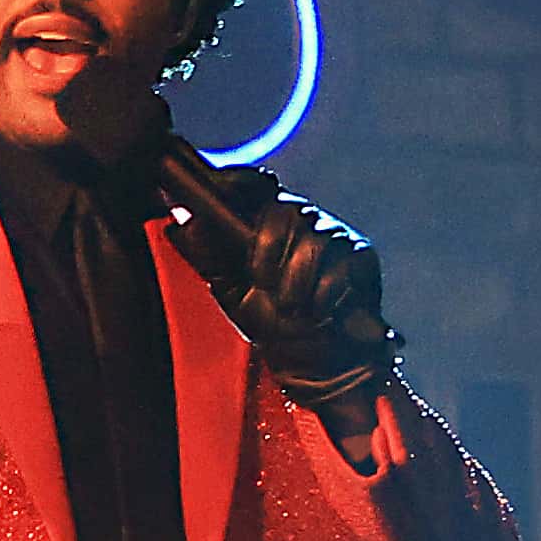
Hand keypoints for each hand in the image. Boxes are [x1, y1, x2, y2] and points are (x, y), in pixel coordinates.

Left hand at [167, 165, 398, 430]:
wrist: (307, 360)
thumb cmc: (268, 319)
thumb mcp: (229, 290)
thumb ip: (206, 255)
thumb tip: (180, 221)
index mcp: (267, 221)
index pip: (253, 184)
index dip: (236, 179)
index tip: (217, 184)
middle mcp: (301, 219)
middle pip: (284, 207)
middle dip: (266, 245)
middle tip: (260, 280)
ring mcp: (333, 234)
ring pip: (312, 239)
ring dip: (294, 279)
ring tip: (287, 304)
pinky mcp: (360, 256)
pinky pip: (340, 264)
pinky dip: (322, 293)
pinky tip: (316, 309)